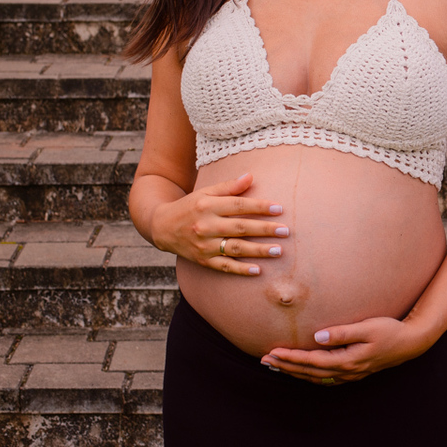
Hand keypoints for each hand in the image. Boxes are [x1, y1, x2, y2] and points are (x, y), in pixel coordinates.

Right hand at [149, 172, 287, 275]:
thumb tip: (251, 176)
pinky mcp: (202, 260)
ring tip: (279, 251)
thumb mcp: (205, 192)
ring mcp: (204, 245)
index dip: (259, 207)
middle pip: (240, 228)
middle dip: (264, 230)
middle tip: (286, 231)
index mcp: (208, 206)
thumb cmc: (190, 206)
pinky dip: (241, 269)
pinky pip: (224, 266)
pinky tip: (258, 270)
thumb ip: (229, 187)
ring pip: (235, 249)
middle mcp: (206, 226)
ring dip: (258, 251)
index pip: (238, 206)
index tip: (279, 208)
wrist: (161, 227)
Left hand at [260, 317, 434, 384]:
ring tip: (277, 366)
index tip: (272, 352)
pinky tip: (303, 372)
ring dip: (295, 372)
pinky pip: (326, 378)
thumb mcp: (368, 327)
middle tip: (265, 360)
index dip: (291, 358)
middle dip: (287, 366)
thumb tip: (317, 337)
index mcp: (348, 360)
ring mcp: (351, 373)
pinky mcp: (354, 371)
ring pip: (316, 377)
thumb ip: (342, 333)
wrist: (411, 342)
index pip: (312, 361)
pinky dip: (310, 376)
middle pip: (310, 372)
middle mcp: (347, 371)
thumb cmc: (390, 331)